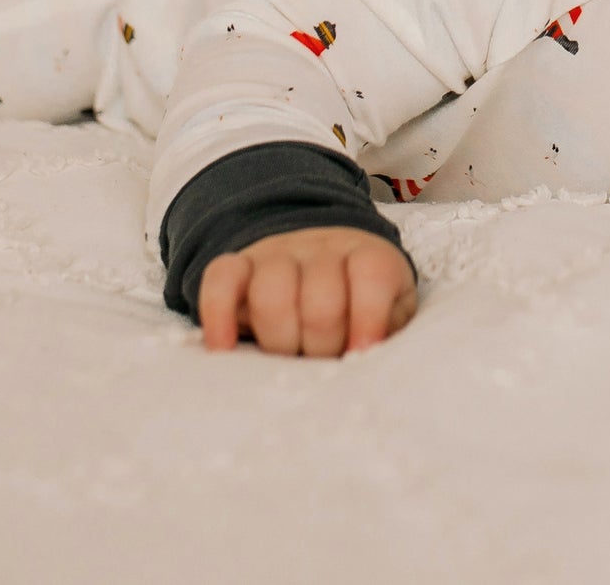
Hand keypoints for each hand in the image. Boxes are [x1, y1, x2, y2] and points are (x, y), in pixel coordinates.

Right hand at [197, 226, 417, 356]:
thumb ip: (389, 330)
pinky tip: (223, 348)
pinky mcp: (238, 265)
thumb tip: (369, 356)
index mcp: (368, 255)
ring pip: (271, 293)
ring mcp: (277, 253)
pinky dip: (218, 315)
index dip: (369, 318)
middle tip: (324, 362)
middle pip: (321, 299)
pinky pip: (219, 279)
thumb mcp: (392, 311)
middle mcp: (322, 247)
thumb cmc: (361, 301)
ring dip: (280, 341)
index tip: (361, 353)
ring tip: (288, 359)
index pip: (371, 274)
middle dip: (322, 346)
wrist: (322, 259)